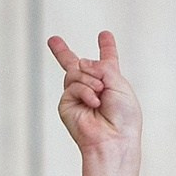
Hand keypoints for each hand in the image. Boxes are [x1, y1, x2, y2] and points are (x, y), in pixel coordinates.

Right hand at [48, 31, 139, 161]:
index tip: (104, 35)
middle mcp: (93, 88)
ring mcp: (78, 96)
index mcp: (111, 83)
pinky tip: (94, 103)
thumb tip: (80, 62)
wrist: (114, 140)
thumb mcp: (120, 84)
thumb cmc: (123, 117)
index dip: (107, 48)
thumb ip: (102, 66)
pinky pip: (73, 86)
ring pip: (75, 71)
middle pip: (75, 65)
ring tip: (101, 95)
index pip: (107, 62)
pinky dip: (85, 91)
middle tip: (53, 40)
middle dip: (62, 52)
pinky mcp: (67, 105)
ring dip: (91, 80)